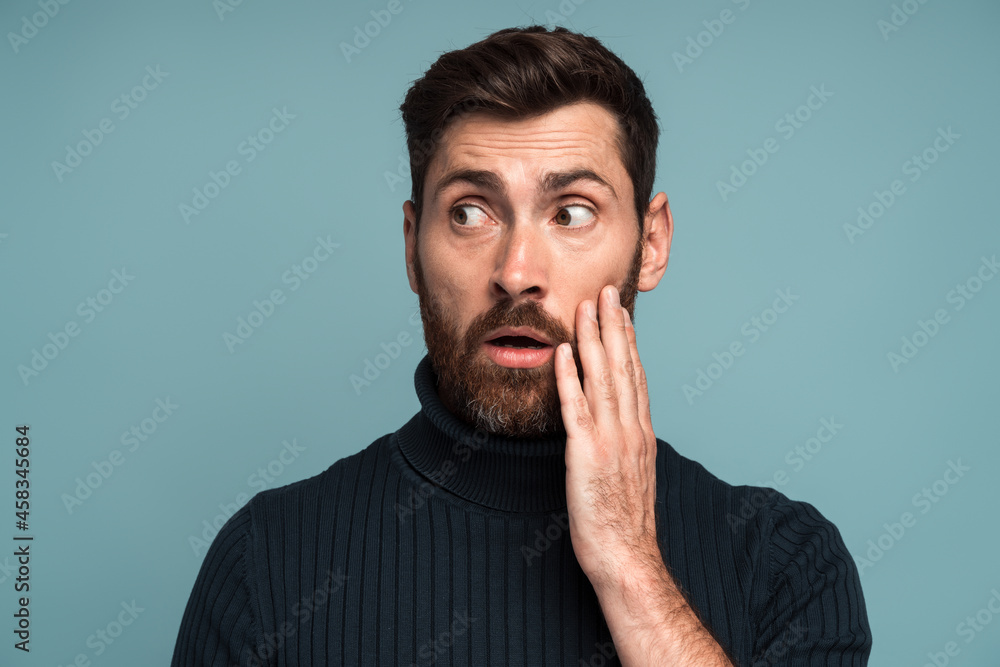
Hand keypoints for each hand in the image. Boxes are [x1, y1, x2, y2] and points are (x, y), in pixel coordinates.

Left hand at [554, 284, 659, 589]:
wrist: (626, 555)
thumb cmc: (625, 522)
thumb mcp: (633, 474)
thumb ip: (626, 443)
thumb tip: (620, 425)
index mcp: (641, 433)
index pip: (635, 375)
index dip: (626, 340)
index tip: (620, 312)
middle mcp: (630, 429)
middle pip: (621, 367)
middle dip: (612, 326)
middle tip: (606, 291)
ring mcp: (610, 439)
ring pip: (601, 378)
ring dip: (592, 339)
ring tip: (586, 307)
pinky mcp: (586, 454)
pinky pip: (576, 408)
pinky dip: (570, 377)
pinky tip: (564, 352)